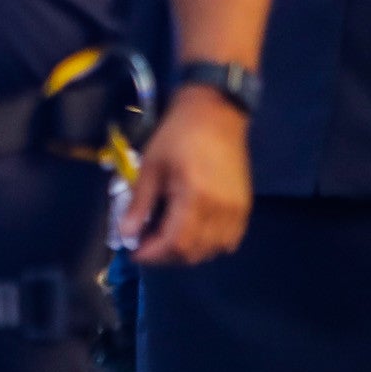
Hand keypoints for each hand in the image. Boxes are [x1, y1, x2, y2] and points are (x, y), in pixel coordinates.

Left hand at [122, 92, 250, 266]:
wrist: (216, 115)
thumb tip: (126, 235)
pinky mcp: (244, 208)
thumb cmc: (178, 136)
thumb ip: (139, 204)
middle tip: (146, 243)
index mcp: (196, 198)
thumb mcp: (150, 167)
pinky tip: (191, 233)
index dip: (152, 254)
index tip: (134, 251)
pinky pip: (228, 241)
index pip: (175, 244)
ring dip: (187, 252)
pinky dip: (208, 244)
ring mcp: (237, 211)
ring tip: (165, 238)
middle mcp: (221, 210)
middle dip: (166, 256)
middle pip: (194, 252)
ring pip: (212, 250)